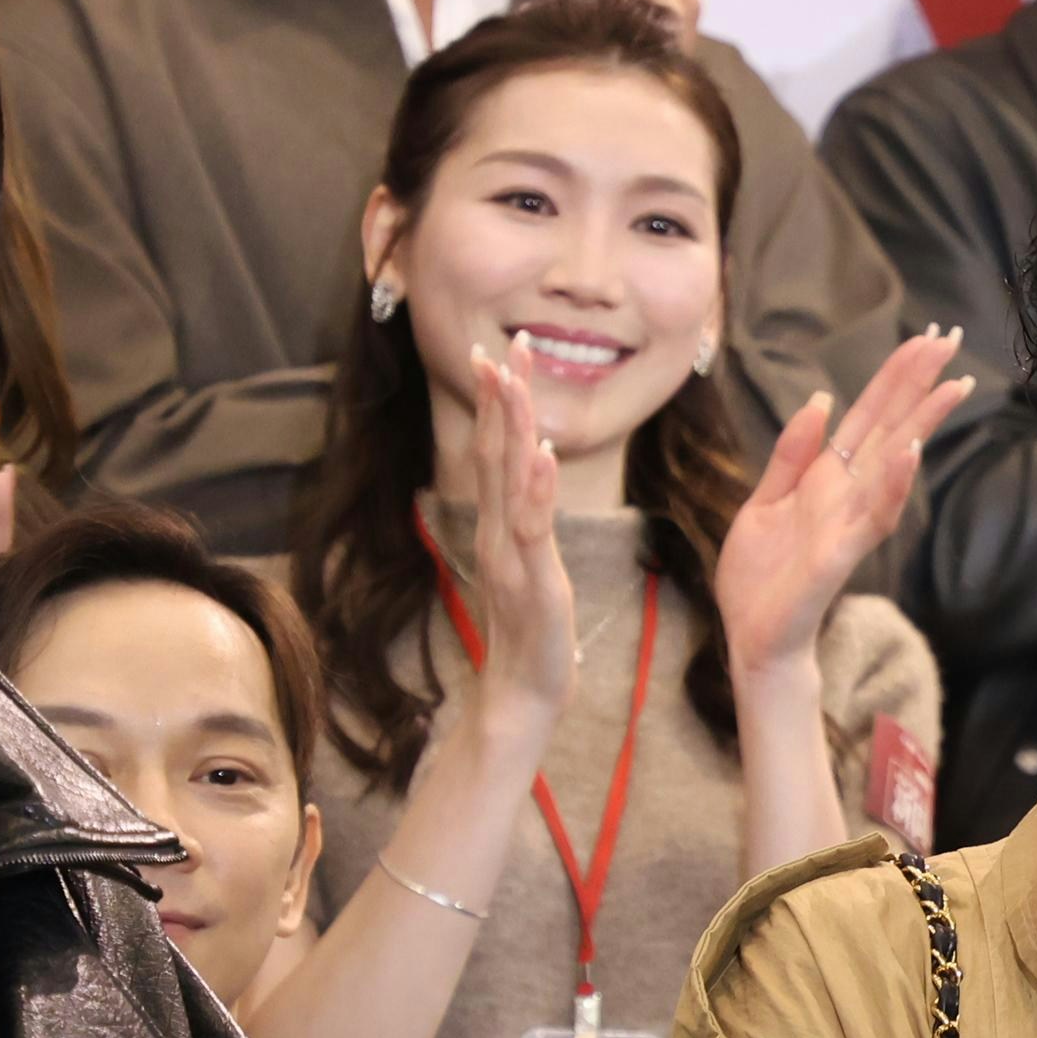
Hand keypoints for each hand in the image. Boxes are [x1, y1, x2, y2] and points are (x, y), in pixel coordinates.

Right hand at [445, 348, 577, 738]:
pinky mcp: (533, 580)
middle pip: (497, 453)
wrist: (524, 694)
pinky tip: (540, 453)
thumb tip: (532, 503)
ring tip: (512, 377)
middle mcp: (499, 533)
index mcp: (501, 528)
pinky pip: (532, 527)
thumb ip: (527, 535)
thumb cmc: (532, 637)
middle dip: (502, 397)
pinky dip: (535, 488)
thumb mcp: (531, 572)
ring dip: (511, 425)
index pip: (496, 456)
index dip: (497, 406)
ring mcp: (512, 555)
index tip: (498, 357)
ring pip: (508, 478)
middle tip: (503, 344)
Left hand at [715, 328, 970, 687]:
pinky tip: (908, 452)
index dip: (896, 376)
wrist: (752, 640)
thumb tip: (820, 398)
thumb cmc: (761, 579)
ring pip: (891, 466)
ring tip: (949, 387)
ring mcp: (848, 524)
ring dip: (920, 426)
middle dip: (920, 385)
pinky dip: (892, 485)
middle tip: (952, 339)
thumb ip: (792, 454)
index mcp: (828, 478)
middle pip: (891, 428)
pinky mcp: (838, 556)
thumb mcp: (763, 501)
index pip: (870, 416)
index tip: (927, 338)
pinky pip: (870, 516)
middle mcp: (847, 495)